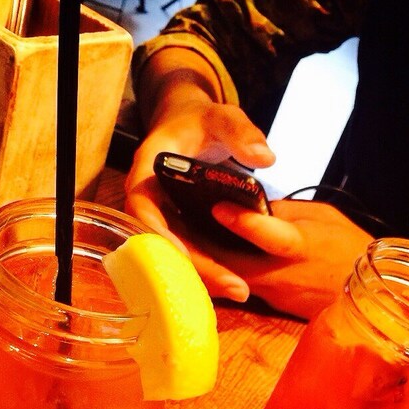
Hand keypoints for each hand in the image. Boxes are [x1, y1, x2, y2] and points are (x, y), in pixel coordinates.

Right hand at [124, 100, 274, 301]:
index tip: (183, 253)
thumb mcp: (223, 118)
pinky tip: (234, 281)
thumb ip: (241, 132)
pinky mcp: (181, 227)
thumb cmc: (203, 122)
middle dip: (195, 266)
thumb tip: (265, 157)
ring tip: (239, 290)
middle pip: (162, 240)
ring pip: (177, 251)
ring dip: (205, 273)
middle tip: (233, 286)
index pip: (142, 206)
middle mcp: (151, 198)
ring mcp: (166, 216)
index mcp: (149, 169)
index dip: (159, 232)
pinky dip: (208, 266)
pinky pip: (189, 250)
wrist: (196, 128)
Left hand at [202, 199, 373, 319]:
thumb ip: (283, 213)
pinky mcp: (272, 306)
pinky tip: (209, 257)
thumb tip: (249, 206)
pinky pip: (241, 286)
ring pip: (232, 277)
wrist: (369, 292)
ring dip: (209, 261)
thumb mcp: (322, 217)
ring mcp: (275, 294)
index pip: (270, 236)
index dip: (244, 223)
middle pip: (232, 265)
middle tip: (177, 224)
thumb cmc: (348, 246)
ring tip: (185, 237)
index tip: (218, 207)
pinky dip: (224, 272)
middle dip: (203, 247)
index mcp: (302, 247)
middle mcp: (283, 275)